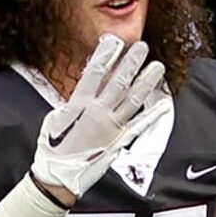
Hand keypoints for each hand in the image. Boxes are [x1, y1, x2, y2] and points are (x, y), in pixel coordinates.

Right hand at [31, 34, 170, 201]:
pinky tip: (163, 103)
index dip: (105, 55)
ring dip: (146, 82)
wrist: (58, 175)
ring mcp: (111, 126)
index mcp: (78, 103)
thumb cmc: (53, 146)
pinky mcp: (119, 140)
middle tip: (142, 46)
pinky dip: (152, 113)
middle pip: (118, 82)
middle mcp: (97, 112)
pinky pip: (139, 124)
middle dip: (131, 63)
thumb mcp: (56, 116)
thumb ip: (73, 101)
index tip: (114, 41)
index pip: (94, 73)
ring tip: (158, 67)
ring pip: (133, 100)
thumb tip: (84, 87)